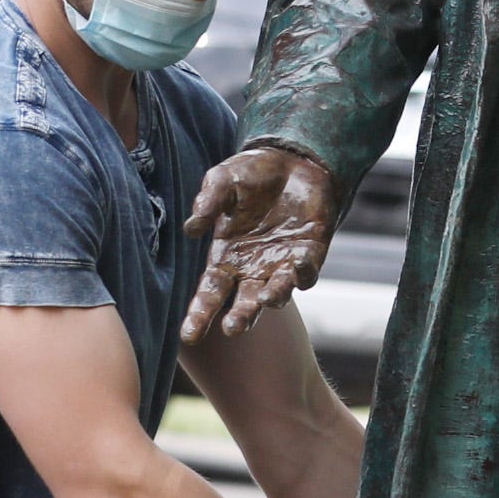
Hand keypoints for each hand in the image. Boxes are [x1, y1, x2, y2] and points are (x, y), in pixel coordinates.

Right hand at [185, 143, 339, 340]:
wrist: (292, 161)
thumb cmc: (250, 174)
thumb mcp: (222, 181)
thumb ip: (207, 203)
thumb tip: (191, 229)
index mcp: (226, 257)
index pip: (210, 292)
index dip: (199, 314)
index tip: (188, 336)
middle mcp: (253, 268)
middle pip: (244, 303)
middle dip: (239, 317)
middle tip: (231, 329)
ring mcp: (282, 264)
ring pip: (278, 293)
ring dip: (272, 297)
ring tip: (265, 298)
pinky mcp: (310, 254)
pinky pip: (307, 273)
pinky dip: (303, 272)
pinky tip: (296, 263)